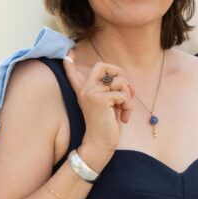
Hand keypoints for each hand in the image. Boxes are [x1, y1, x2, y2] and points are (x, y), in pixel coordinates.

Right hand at [61, 49, 134, 164]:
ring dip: (128, 96)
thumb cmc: (106, 127)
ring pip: (120, 82)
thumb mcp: (109, 106)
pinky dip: (129, 105)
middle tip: (125, 91)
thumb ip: (113, 91)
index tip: (68, 52)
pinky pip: (124, 95)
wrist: (99, 146)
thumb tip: (125, 80)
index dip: (70, 62)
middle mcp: (85, 90)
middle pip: (103, 66)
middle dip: (120, 74)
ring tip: (124, 110)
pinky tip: (125, 117)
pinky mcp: (101, 100)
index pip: (73, 73)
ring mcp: (91, 93)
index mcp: (84, 92)